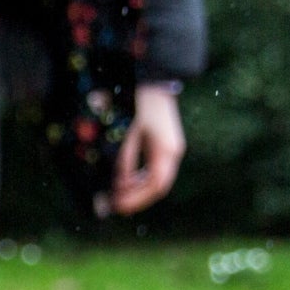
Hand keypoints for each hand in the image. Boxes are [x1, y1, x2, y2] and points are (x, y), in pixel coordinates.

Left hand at [109, 84, 185, 215]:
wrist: (154, 83)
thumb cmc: (139, 106)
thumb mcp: (128, 134)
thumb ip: (125, 160)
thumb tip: (119, 184)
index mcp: (166, 150)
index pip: (156, 184)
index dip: (138, 199)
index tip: (119, 206)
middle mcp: (173, 152)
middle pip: (158, 186)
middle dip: (137, 198)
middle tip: (116, 206)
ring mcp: (172, 149)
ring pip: (158, 179)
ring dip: (138, 190)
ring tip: (117, 194)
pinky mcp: (166, 146)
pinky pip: (155, 169)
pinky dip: (140, 178)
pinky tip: (125, 181)